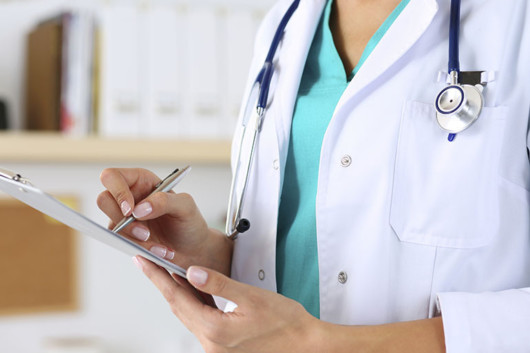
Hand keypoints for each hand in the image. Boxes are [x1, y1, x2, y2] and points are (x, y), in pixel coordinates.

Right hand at [97, 168, 231, 274]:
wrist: (193, 250)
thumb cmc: (190, 222)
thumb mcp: (186, 206)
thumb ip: (165, 201)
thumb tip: (138, 209)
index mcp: (141, 181)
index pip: (112, 177)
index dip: (117, 191)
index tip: (130, 210)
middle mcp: (129, 197)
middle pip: (104, 200)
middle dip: (123, 221)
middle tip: (144, 233)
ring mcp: (124, 218)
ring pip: (112, 226)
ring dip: (135, 239)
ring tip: (160, 247)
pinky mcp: (125, 237)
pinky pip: (122, 243)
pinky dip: (141, 249)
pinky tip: (159, 252)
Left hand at [133, 256, 321, 352]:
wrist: (306, 345)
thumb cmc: (286, 323)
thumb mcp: (251, 296)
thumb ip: (219, 284)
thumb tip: (192, 272)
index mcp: (215, 331)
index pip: (177, 298)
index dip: (157, 277)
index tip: (142, 262)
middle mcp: (211, 345)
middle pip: (179, 308)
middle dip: (163, 284)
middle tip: (149, 263)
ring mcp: (217, 349)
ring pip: (189, 316)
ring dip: (179, 294)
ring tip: (168, 272)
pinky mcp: (224, 348)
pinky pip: (202, 323)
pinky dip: (195, 305)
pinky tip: (194, 292)